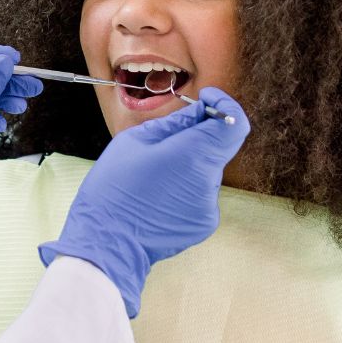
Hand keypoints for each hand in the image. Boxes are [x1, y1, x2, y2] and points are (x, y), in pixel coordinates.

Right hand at [39, 87, 250, 316]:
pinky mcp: (204, 223)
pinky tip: (159, 196)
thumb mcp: (136, 141)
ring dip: (188, 165)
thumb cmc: (114, 187)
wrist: (107, 242)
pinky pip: (201, 193)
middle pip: (216, 146)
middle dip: (196, 138)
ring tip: (154, 177)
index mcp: (192, 155)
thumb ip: (176, 123)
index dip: (224, 106)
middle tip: (162, 143)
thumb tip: (201, 110)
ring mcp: (209, 205)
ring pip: (206, 169)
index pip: (234, 123)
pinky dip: (185, 188)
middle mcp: (208, 180)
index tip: (207, 100)